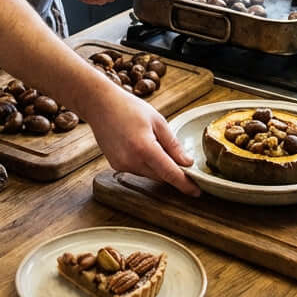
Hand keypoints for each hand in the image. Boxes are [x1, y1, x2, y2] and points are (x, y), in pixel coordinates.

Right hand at [80, 87, 199, 196]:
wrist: (100, 105)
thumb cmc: (128, 108)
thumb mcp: (158, 121)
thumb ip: (173, 145)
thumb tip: (187, 163)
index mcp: (145, 148)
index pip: (170, 173)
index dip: (185, 184)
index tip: (197, 191)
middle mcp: (132, 160)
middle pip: (161, 176)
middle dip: (173, 172)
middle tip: (181, 160)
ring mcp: (122, 165)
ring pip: (150, 175)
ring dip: (158, 167)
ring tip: (153, 142)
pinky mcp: (116, 165)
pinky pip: (138, 170)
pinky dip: (146, 164)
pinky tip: (141, 146)